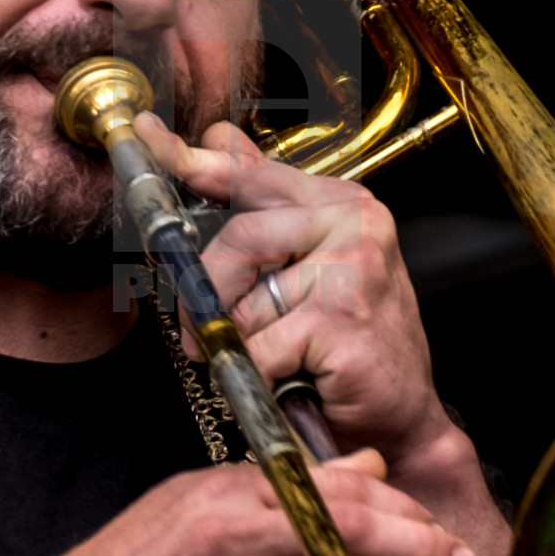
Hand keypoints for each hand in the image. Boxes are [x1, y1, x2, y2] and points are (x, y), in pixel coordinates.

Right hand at [26, 451, 474, 555]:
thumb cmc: (140, 552)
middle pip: (347, 547)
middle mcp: (231, 552)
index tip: (434, 523)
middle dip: (417, 555)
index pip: (335, 492)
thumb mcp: (204, 495)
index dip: (399, 508)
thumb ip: (284, 483)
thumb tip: (369, 470)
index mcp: (229, 499)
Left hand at [134, 113, 450, 471]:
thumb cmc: (351, 346)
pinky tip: (288, 379)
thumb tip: (216, 144)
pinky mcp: (343, 318)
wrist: (404, 420)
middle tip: (199, 329)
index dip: (195, 160)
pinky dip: (259, 374)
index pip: (252, 171)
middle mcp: (354, 222)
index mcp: (339, 203)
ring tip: (267, 360)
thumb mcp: (309, 268)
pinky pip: (261, 346)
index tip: (150, 136)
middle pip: (239, 235)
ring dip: (239, 342)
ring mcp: (354, 267)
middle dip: (208, 291)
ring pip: (244, 297)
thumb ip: (266, 214)